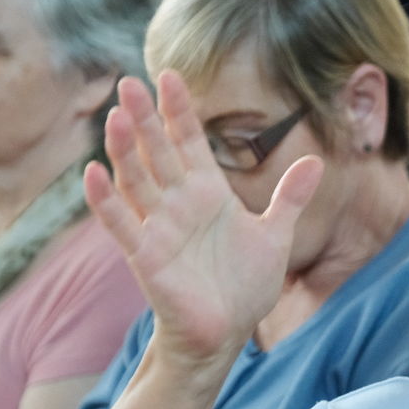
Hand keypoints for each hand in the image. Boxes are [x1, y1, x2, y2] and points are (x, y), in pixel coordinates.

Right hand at [84, 73, 323, 361]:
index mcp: (208, 194)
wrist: (228, 333)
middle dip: (145, 118)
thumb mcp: (276, 235)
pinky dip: (106, 201)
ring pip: (137, 180)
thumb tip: (316, 161)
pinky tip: (93, 174)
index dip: (180, 111)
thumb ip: (289, 197)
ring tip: (114, 116)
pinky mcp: (147, 257)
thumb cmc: (245, 286)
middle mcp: (180, 204)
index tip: (171, 75)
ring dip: (124, 150)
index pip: (189, 142)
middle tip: (130, 82)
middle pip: (159, 152)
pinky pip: (122, 225)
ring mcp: (160, 228)